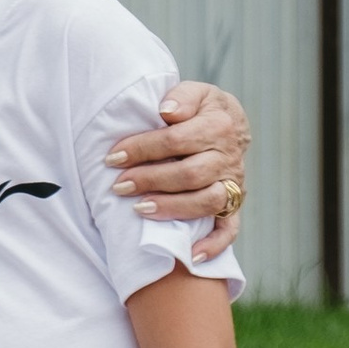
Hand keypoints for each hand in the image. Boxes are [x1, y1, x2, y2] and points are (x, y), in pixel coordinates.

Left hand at [110, 79, 249, 260]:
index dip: (142, 149)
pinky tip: (190, 255)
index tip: (114, 157)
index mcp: (218, 126)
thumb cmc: (202, 109)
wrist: (233, 124)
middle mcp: (229, 158)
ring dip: (171, 208)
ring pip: (206, 201)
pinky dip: (214, 245)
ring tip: (140, 209)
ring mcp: (233, 184)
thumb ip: (182, 97)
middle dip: (150, 180)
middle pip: (189, 174)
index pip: (176, 140)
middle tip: (119, 185)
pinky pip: (229, 229)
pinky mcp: (235, 205)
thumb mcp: (196, 92)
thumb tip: (166, 112)